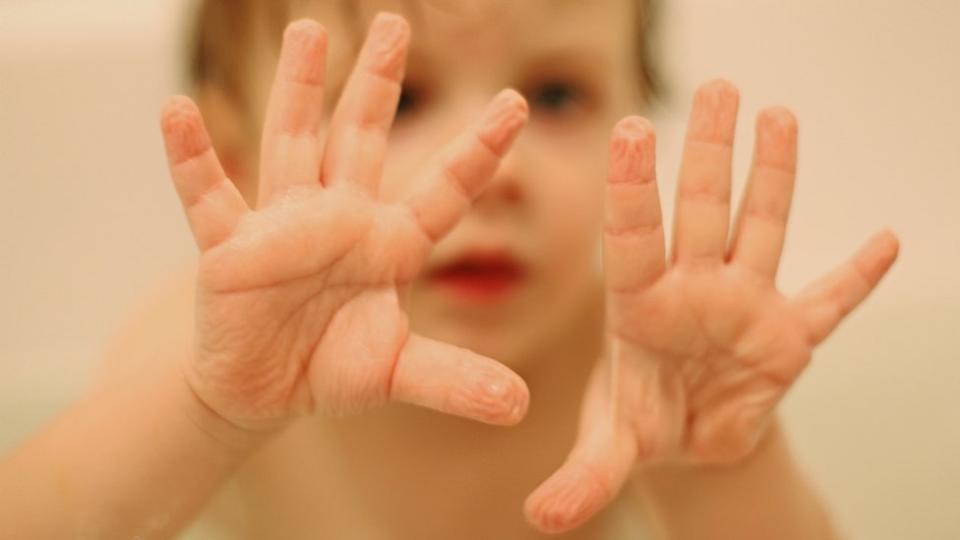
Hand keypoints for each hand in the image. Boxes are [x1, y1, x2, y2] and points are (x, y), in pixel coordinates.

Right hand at [159, 14, 529, 433]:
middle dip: (378, 84)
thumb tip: (519, 405)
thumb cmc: (332, 368)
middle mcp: (340, 219)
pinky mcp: (229, 248)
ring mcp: (283, 226)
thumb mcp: (398, 373)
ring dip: (297, 89)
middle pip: (362, 138)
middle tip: (394, 24)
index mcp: (389, 245)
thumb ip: (454, 380)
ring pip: (292, 143)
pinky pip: (209, 196)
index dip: (478, 149)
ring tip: (307, 30)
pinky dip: (191, 157)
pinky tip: (177, 111)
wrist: (262, 391)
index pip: (443, 189)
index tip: (517, 104)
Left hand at [525, 79, 898, 531]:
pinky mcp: (789, 336)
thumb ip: (581, 478)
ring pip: (761, 229)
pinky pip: (829, 303)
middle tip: (717, 88)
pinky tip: (886, 242)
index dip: (632, 188)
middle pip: (701, 210)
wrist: (690, 438)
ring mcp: (744, 306)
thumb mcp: (611, 450)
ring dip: (773, 176)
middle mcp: (692, 290)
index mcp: (639, 307)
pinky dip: (857, 278)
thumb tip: (542, 521)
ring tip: (778, 117)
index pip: (632, 237)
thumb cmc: (643, 421)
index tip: (630, 129)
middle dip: (708, 152)